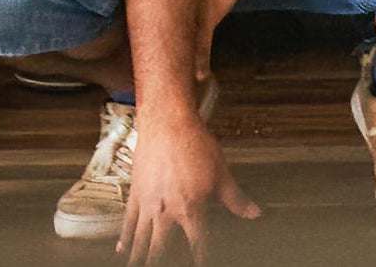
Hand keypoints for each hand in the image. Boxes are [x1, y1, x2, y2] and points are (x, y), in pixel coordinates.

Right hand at [119, 107, 256, 265]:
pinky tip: (122, 249)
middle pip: (162, 249)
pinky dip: (124, 238)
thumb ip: (236, 199)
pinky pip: (128, 222)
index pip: (198, 244)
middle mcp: (167, 211)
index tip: (200, 263)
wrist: (167, 122)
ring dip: (140, 257)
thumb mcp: (222, 173)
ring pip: (141, 240)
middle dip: (160, 263)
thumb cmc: (194, 143)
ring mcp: (149, 204)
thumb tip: (254, 213)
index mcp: (191, 209)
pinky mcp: (136, 194)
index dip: (200, 258)